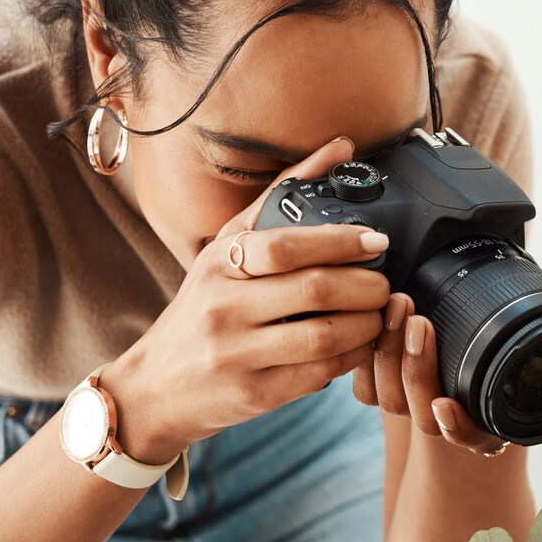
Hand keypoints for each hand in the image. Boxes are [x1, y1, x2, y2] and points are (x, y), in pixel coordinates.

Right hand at [100, 136, 392, 460]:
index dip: (340, 241)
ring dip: (367, 325)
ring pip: (323, 337)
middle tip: (385, 284)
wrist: (155, 386)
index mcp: (218, 265)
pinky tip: (361, 346)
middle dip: (366, 286)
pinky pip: (319, 375)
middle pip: (314, 291)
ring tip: (380, 314)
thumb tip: (341, 147)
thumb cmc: (202, 309)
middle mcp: (223, 308)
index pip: (285, 246)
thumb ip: (281, 195)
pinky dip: (351, 359)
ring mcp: (237, 354)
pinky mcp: (254, 394)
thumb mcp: (226, 248)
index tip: (377, 241)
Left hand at [353, 271, 541, 455]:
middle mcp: (447, 423)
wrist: (460, 359)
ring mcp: (411, 409)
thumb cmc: (497, 349)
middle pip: (421, 413)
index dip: (456, 426)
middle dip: (416, 366)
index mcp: (485, 421)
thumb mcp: (527, 328)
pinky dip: (363, 356)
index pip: (470, 436)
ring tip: (398, 303)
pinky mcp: (380, 391)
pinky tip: (372, 316)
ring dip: (389, 351)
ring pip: (389, 398)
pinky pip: (364, 387)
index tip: (445, 404)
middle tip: (418, 318)